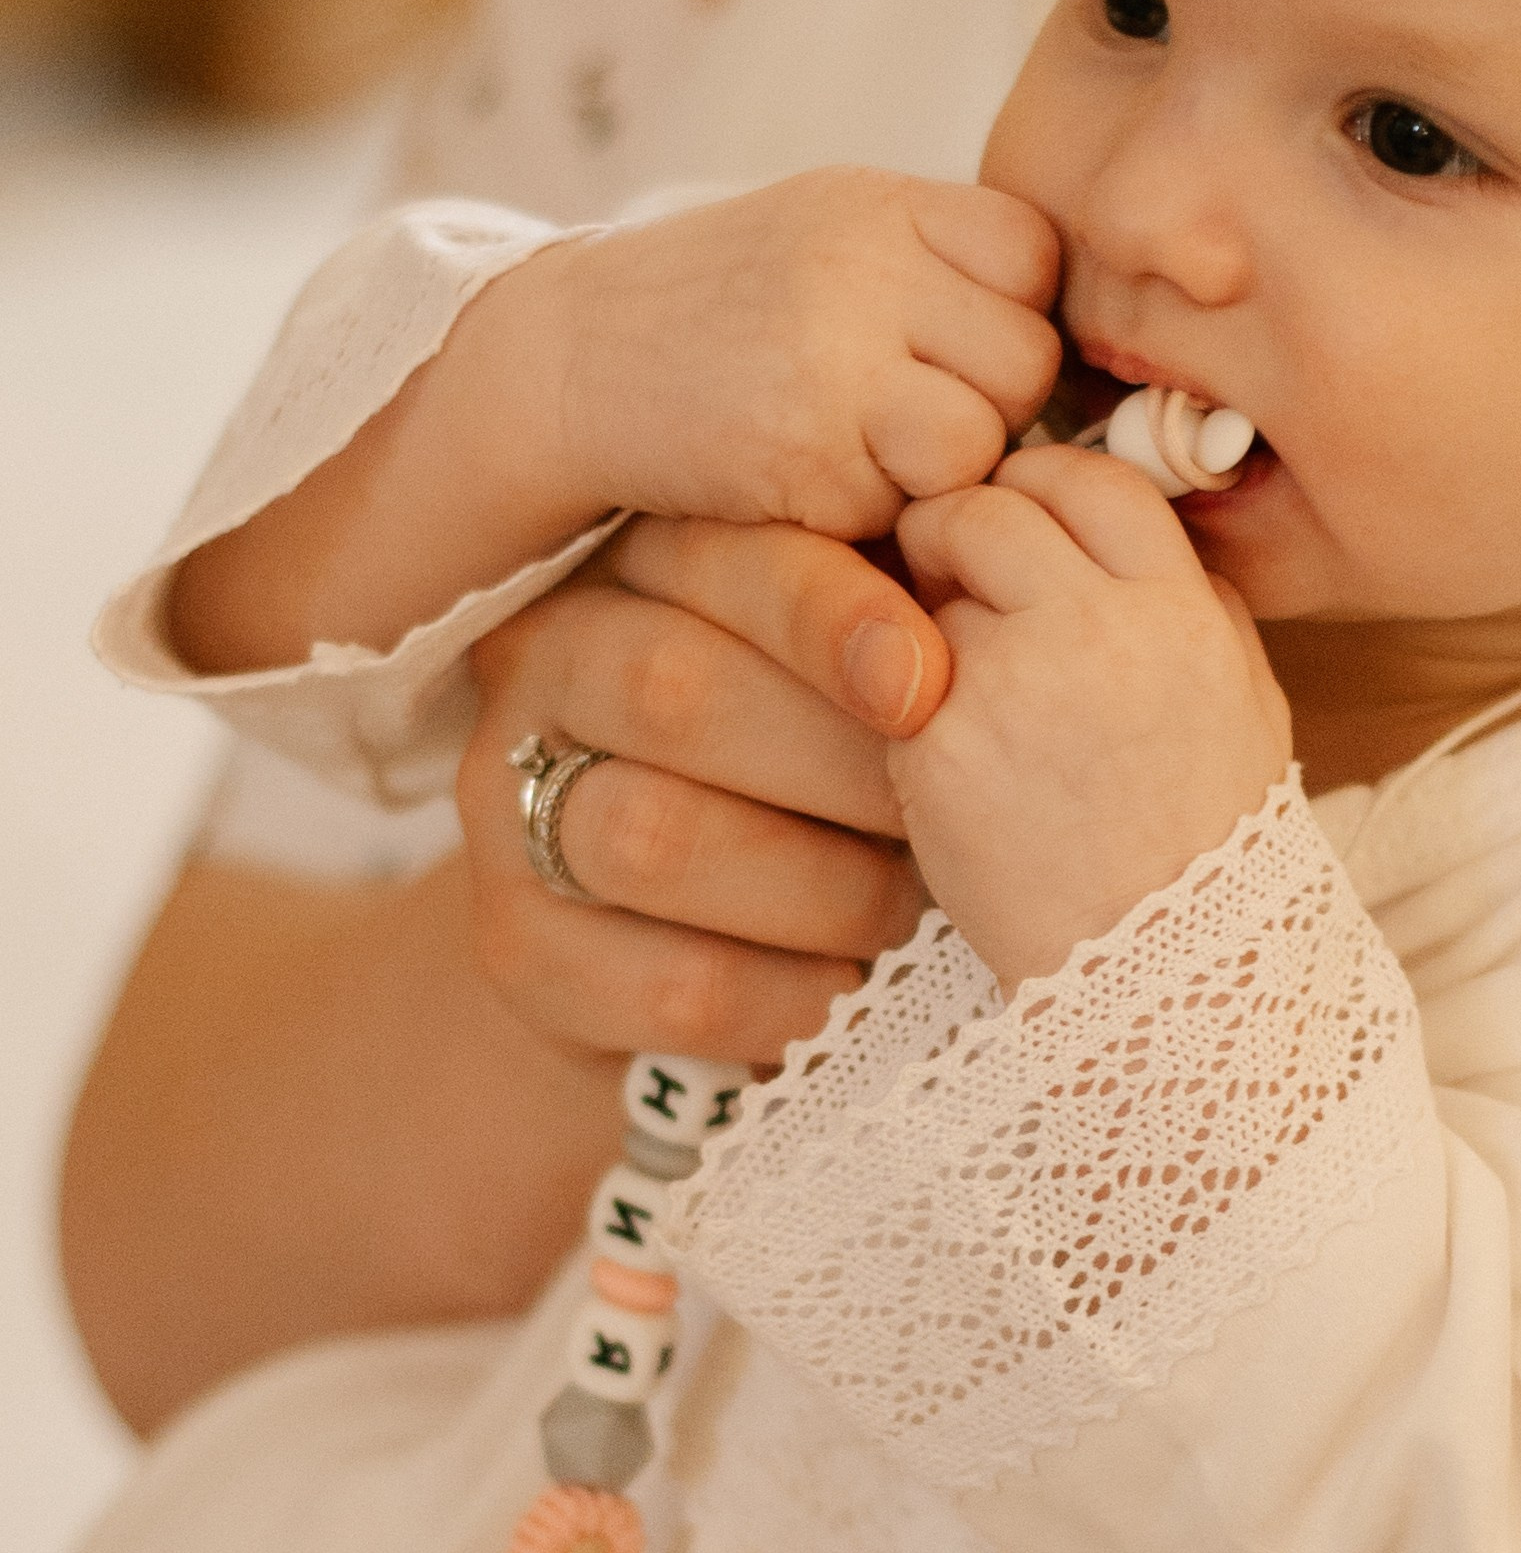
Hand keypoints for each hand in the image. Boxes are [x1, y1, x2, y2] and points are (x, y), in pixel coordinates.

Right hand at [460, 516, 944, 1066]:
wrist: (681, 941)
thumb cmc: (813, 774)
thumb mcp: (847, 673)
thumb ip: (894, 617)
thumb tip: (985, 576)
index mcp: (633, 562)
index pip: (716, 558)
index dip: (826, 613)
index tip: (926, 679)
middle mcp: (542, 665)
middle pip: (672, 690)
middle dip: (838, 764)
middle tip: (943, 818)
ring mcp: (504, 810)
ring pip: (658, 838)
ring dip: (822, 886)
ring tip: (905, 907)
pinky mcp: (517, 950)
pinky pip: (671, 979)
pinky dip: (791, 994)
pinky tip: (852, 988)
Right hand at [538, 167, 1062, 540]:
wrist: (568, 359)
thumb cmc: (728, 306)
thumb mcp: (836, 232)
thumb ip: (946, 264)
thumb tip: (1078, 353)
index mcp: (882, 202)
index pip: (1033, 258)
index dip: (1009, 315)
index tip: (949, 343)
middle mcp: (861, 269)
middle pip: (1024, 361)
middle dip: (989, 404)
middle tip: (906, 412)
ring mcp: (831, 364)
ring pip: (978, 441)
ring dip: (940, 469)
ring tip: (863, 448)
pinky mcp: (803, 461)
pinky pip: (903, 506)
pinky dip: (873, 512)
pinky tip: (808, 477)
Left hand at [890, 445, 1291, 992]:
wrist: (1166, 979)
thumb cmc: (1206, 841)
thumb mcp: (1245, 701)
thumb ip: (1191, 599)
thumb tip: (1114, 523)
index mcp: (1180, 611)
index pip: (1089, 477)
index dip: (1042, 482)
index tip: (1022, 512)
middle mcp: (1095, 631)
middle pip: (988, 509)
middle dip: (959, 532)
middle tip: (955, 579)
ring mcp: (1008, 688)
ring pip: (930, 595)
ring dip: (933, 623)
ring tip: (981, 700)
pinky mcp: (936, 749)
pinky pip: (893, 685)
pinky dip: (914, 712)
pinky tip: (964, 768)